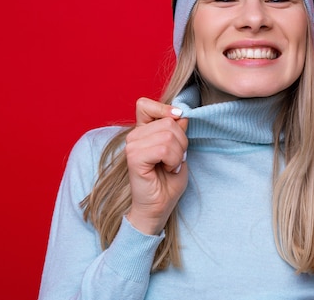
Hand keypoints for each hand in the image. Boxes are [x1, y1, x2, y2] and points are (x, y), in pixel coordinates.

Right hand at [124, 97, 187, 234]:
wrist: (159, 208)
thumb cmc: (168, 182)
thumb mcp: (179, 151)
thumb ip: (178, 131)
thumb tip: (181, 115)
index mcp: (143, 132)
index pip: (145, 105)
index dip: (164, 109)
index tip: (178, 119)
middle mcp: (134, 136)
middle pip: (168, 121)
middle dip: (181, 141)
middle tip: (176, 159)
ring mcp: (132, 146)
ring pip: (168, 134)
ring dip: (178, 153)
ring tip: (171, 166)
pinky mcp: (134, 158)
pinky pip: (163, 148)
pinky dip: (172, 160)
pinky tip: (167, 170)